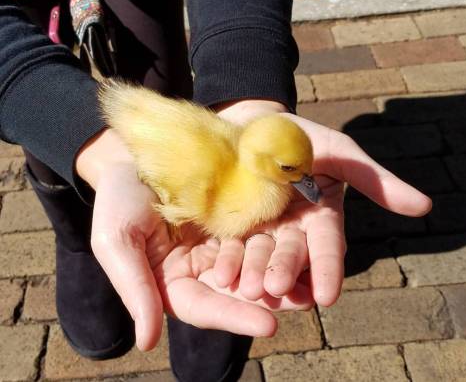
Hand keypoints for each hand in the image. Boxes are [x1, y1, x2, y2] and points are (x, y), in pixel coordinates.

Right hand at [76, 129, 313, 350]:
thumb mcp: (118, 241)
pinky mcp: (234, 218)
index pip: (204, 307)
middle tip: (304, 304)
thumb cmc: (117, 200)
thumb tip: (146, 343)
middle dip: (268, 299)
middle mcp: (201, 268)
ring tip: (313, 281)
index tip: (269, 325)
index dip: (234, 317)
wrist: (134, 156)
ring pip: (253, 263)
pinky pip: (257, 231)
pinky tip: (304, 244)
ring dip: (280, 273)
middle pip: (237, 290)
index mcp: (172, 282)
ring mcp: (219, 242)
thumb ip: (134, 289)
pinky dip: (278, 240)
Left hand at [213, 101, 431, 305]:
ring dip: (254, 271)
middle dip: (285, 271)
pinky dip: (228, 257)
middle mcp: (293, 228)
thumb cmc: (302, 134)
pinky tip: (219, 272)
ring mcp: (263, 227)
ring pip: (261, 254)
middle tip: (274, 289)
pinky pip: (232, 242)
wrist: (253, 121)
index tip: (328, 295)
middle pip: (291, 253)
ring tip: (244, 288)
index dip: (329, 268)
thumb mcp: (339, 152)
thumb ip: (374, 179)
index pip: (328, 246)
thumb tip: (426, 208)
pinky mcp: (234, 222)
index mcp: (321, 216)